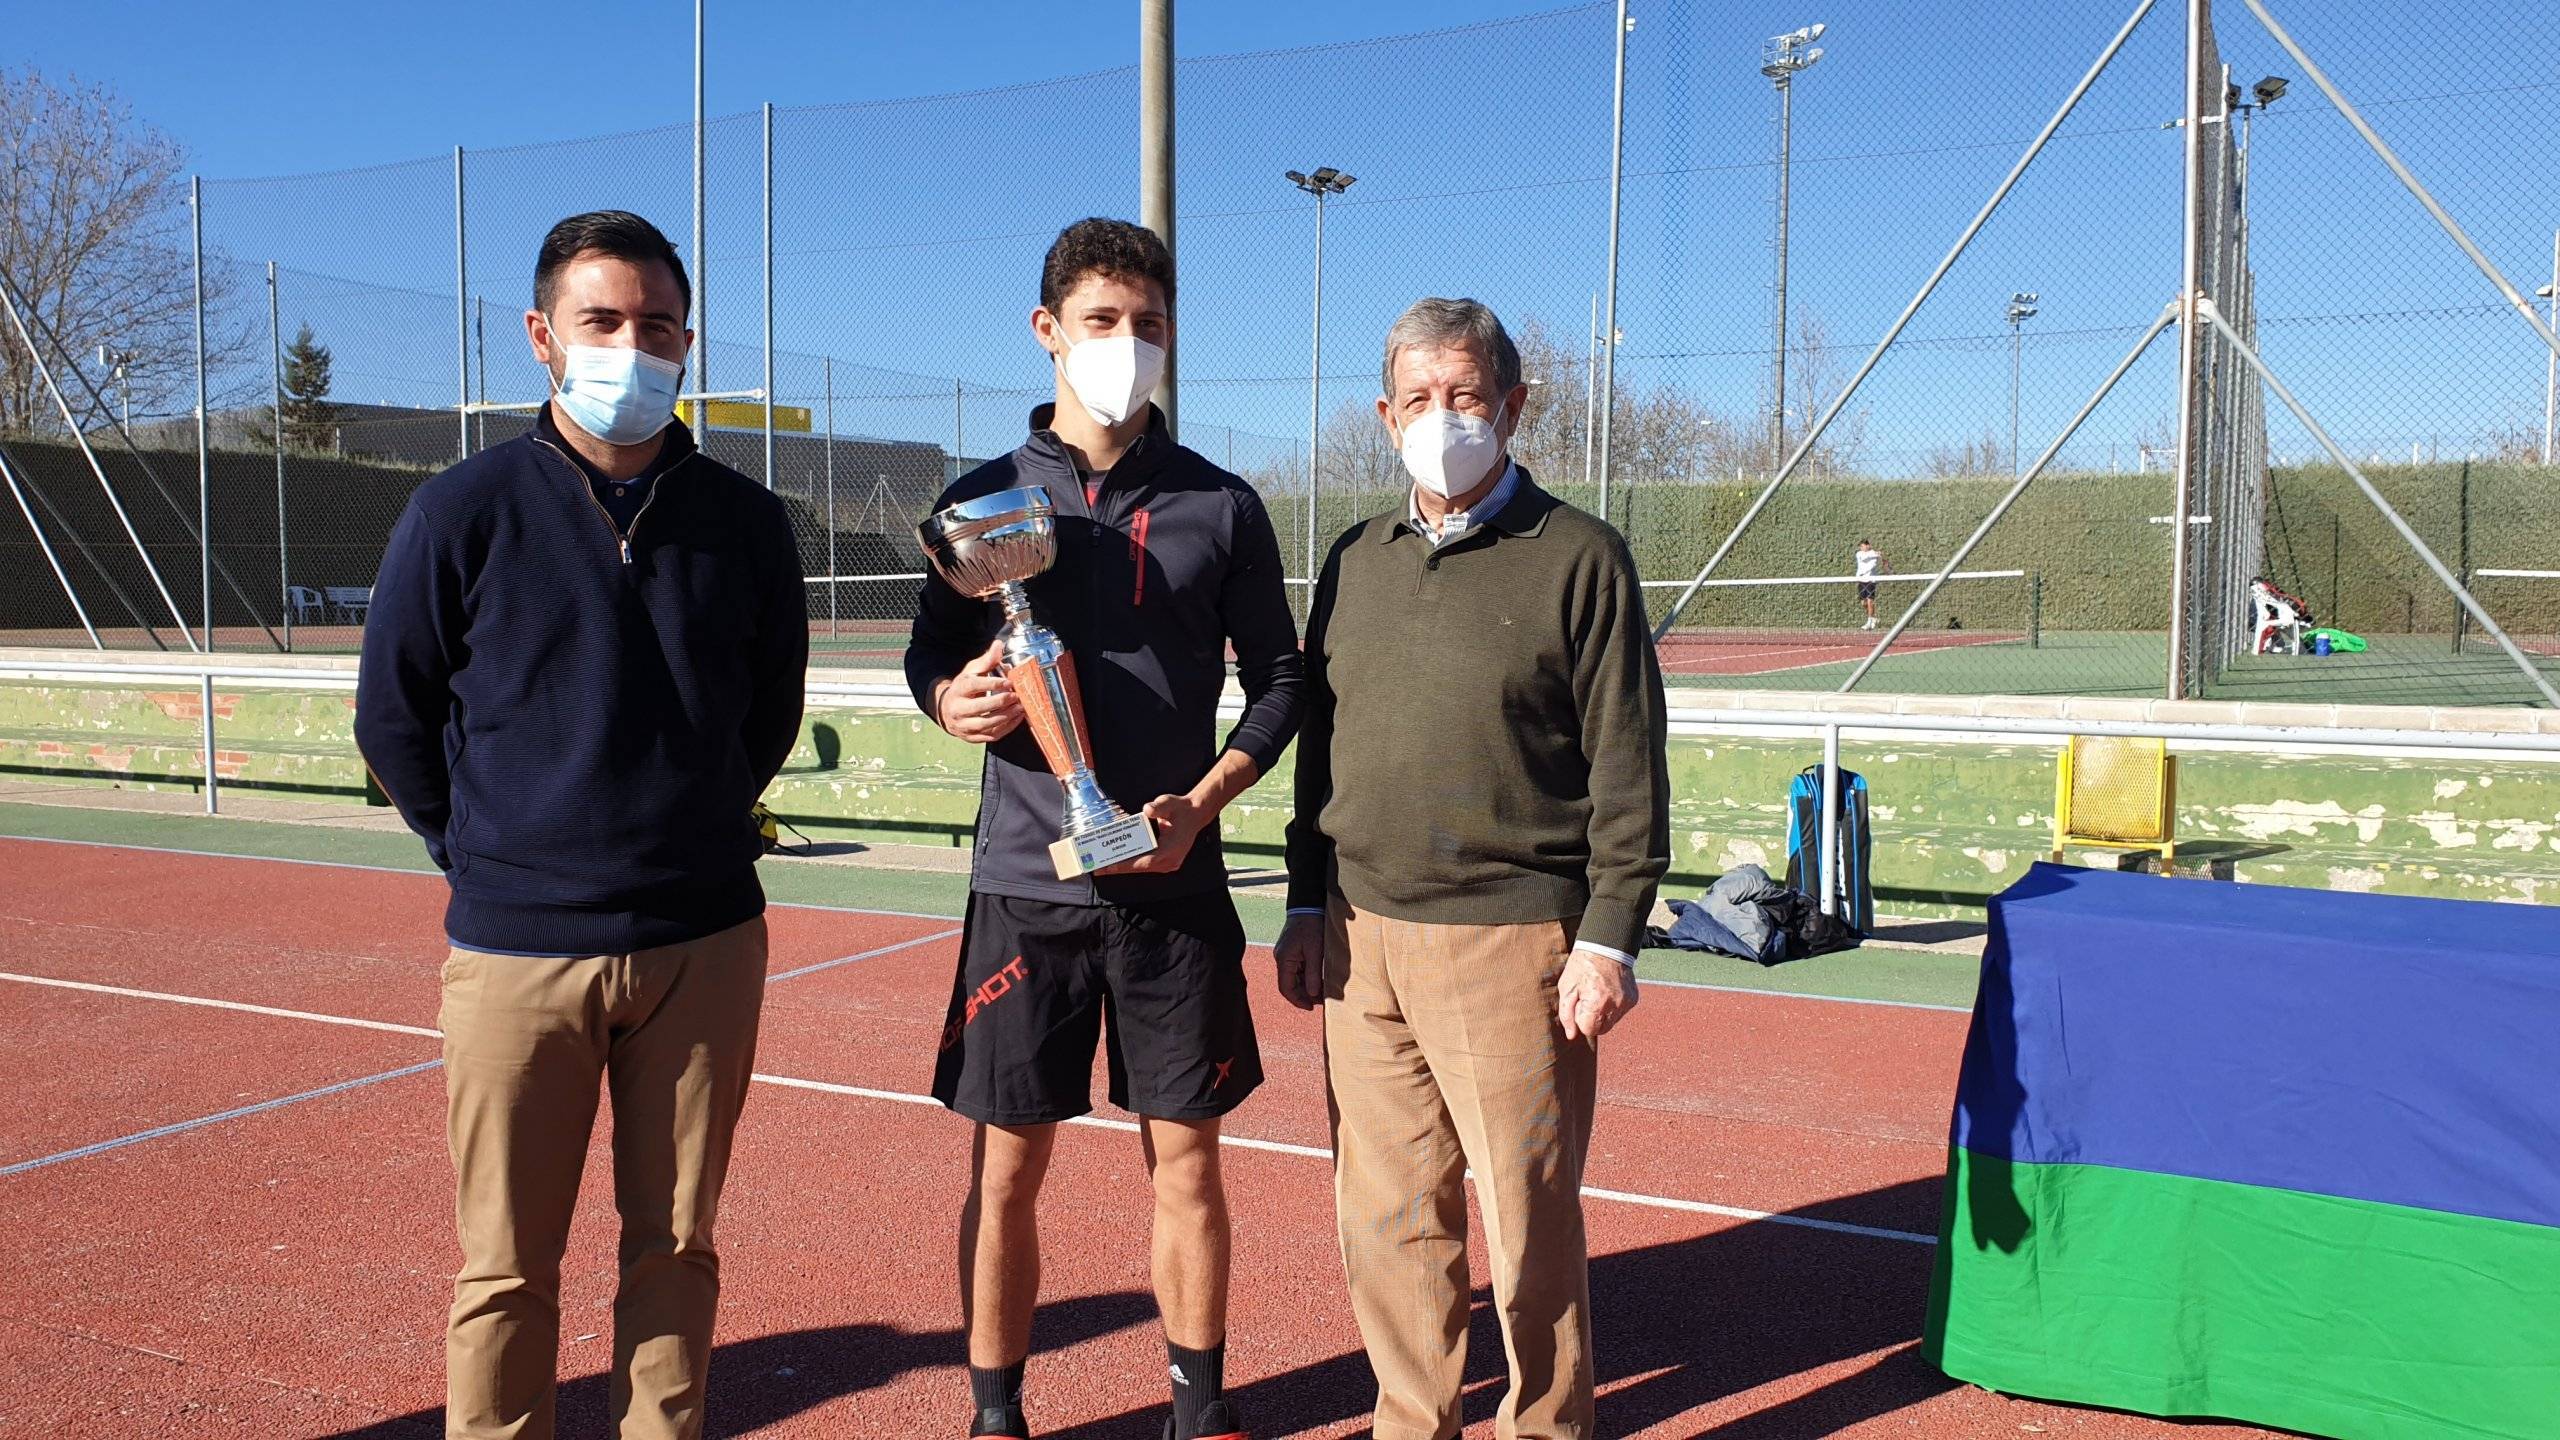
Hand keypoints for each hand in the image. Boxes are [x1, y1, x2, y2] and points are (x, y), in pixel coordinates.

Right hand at [934, 640, 1022, 743]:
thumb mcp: (972, 672)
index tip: (1009, 682)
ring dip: (1006, 717)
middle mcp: (958, 709)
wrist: (947, 710)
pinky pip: (991, 735)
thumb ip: (987, 660)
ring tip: (1020, 708)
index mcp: (958, 690)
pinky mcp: (971, 737)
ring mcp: (964, 725)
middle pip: (980, 707)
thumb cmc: (964, 688)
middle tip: (1016, 696)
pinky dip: (1006, 728)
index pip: (974, 686)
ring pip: (986, 724)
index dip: (992, 684)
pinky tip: (1017, 718)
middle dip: (1001, 702)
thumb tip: (999, 645)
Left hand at [1097, 791, 1213, 875]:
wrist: (1194, 814)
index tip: (1110, 866)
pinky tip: (1116, 860)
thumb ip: (1159, 807)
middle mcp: (1170, 860)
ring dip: (1123, 866)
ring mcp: (1167, 863)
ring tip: (1102, 866)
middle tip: (1098, 868)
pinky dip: (1130, 862)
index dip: (1127, 864)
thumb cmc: (1181, 809)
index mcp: (1172, 849)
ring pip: (1141, 867)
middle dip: (1119, 867)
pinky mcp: (1164, 861)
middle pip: (1140, 867)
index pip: (1147, 861)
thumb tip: (1147, 810)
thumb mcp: (1170, 803)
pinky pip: (1144, 864)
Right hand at [1274, 912, 1326, 1010]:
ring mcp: (1288, 955)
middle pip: (1290, 984)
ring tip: (1324, 992)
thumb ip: (1313, 973)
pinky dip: (1309, 977)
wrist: (1309, 905)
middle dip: (1305, 995)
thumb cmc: (1312, 925)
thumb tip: (1311, 993)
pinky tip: (1321, 980)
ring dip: (1308, 986)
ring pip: (1296, 978)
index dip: (1297, 1000)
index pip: (1285, 987)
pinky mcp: (1294, 951)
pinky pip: (1300, 969)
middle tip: (1322, 1001)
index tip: (1310, 1008)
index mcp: (1284, 959)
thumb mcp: (1315, 950)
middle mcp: (1283, 959)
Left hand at [1557, 950, 1638, 1040]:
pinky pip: (1620, 1012)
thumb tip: (1572, 1035)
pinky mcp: (1633, 999)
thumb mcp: (1567, 987)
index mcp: (1598, 1003)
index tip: (1579, 1003)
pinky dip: (1612, 1006)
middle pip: (1601, 1029)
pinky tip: (1607, 991)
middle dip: (1592, 1019)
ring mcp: (1626, 1003)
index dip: (1580, 1018)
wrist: (1605, 946)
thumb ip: (1567, 1014)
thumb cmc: (1582, 966)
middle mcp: (1616, 1005)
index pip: (1588, 1030)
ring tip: (1597, 993)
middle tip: (1587, 999)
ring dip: (1602, 1013)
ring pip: (1612, 1022)